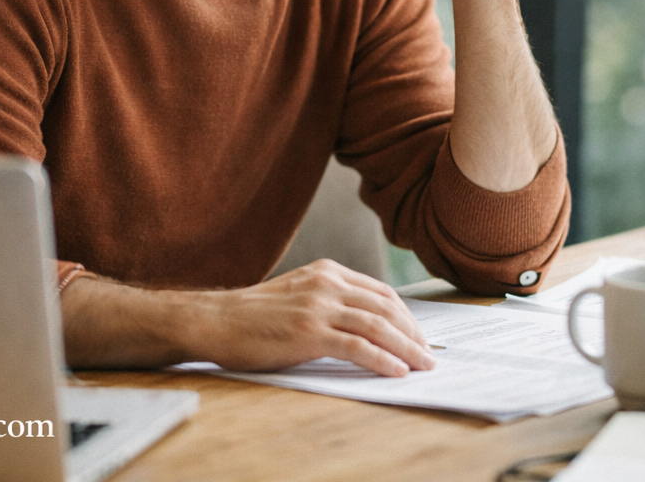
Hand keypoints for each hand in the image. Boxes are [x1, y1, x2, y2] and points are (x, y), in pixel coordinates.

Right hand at [60, 259, 435, 376]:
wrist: (216, 320)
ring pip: (377, 326)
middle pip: (385, 307)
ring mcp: (318, 306)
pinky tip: (396, 371)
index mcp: (326, 272)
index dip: (406, 316)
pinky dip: (382, 359)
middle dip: (413, 333)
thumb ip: (330, 301)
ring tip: (422, 366)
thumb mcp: (298, 295)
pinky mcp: (308, 332)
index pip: (380, 292)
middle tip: (428, 355)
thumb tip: (366, 325)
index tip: (419, 336)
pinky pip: (356, 346)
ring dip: (406, 348)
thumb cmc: (254, 315)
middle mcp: (326, 283)